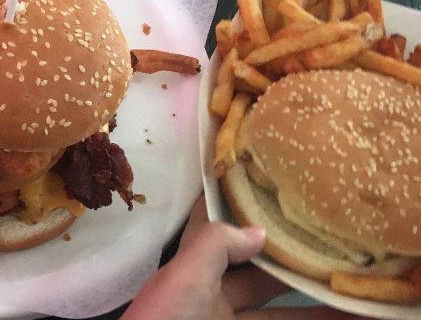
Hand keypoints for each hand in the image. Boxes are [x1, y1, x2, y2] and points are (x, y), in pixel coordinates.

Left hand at [122, 196, 359, 319]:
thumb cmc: (164, 319)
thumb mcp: (184, 276)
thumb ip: (216, 245)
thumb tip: (259, 229)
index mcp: (195, 275)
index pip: (227, 243)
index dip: (255, 228)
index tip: (292, 214)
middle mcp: (214, 302)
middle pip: (267, 284)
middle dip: (302, 276)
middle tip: (344, 265)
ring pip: (283, 318)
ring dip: (318, 312)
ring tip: (359, 307)